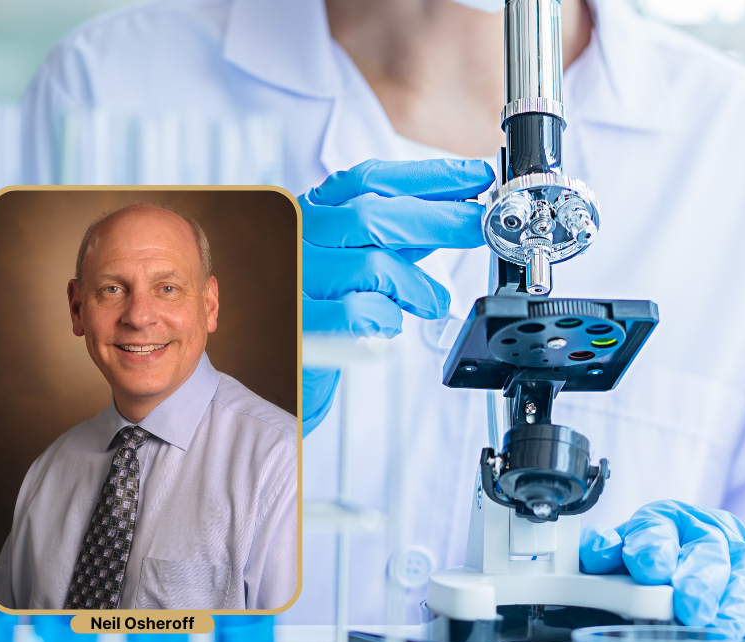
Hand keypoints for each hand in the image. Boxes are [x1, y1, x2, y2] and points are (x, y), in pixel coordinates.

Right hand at [300, 158, 495, 433]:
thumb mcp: (355, 256)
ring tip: (431, 302)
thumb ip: (395, 236)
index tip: (475, 177)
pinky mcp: (300, 323)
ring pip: (373, 266)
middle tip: (478, 228)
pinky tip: (387, 324)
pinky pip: (362, 313)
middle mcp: (295, 238)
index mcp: (310, 212)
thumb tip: (453, 215)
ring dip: (417, 286)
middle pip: (373, 216)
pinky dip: (389, 318)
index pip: (369, 180)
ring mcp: (293, 279)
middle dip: (438, 220)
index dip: (428, 177)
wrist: (266, 361)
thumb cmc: (315, 302)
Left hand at [579, 500, 744, 641]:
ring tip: (725, 632)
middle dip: (700, 581)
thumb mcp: (623, 549)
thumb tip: (595, 552)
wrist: (702, 544)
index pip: (657, 529)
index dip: (652, 547)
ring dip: (737, 606)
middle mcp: (710, 532)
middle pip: (709, 553)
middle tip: (691, 608)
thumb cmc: (658, 554)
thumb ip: (608, 551)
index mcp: (667, 521)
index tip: (647, 568)